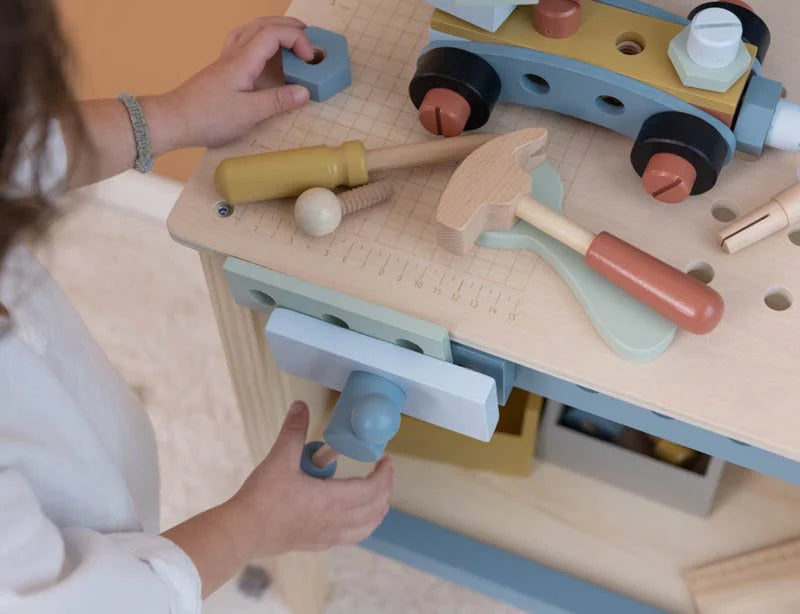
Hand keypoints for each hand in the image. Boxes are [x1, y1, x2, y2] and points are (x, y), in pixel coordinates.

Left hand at [147, 17, 313, 151]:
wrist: (174, 120)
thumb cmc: (208, 118)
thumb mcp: (249, 113)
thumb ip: (278, 101)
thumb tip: (304, 92)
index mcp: (243, 60)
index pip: (274, 34)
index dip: (296, 40)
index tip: (309, 59)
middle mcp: (234, 54)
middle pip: (263, 25)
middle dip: (289, 27)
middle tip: (309, 39)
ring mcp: (226, 60)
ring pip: (251, 30)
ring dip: (273, 29)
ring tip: (290, 38)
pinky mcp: (221, 70)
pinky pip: (241, 42)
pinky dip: (257, 39)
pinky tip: (261, 51)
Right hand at [229, 401, 392, 554]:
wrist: (243, 532)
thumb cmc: (263, 498)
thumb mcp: (280, 458)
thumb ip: (294, 430)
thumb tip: (300, 405)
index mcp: (333, 499)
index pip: (373, 488)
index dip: (385, 474)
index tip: (385, 460)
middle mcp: (336, 521)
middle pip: (376, 508)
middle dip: (385, 488)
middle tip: (381, 471)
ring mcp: (329, 536)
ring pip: (367, 526)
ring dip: (377, 509)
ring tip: (376, 494)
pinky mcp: (318, 544)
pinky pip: (352, 537)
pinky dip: (362, 524)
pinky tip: (353, 515)